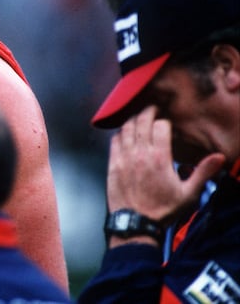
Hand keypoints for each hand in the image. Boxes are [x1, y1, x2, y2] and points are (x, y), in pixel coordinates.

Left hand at [106, 105, 224, 224]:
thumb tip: (219, 157)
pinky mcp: (113, 165)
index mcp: (159, 158)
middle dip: (147, 111)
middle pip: (141, 122)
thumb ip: (203, 172)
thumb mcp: (189, 194)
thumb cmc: (163, 210)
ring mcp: (124, 158)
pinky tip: (124, 132)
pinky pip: (114, 141)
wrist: (136, 225)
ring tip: (139, 116)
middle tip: (152, 107)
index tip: (167, 119)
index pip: (160, 126)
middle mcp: (140, 154)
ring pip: (126, 128)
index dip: (165, 120)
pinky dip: (119, 132)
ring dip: (133, 119)